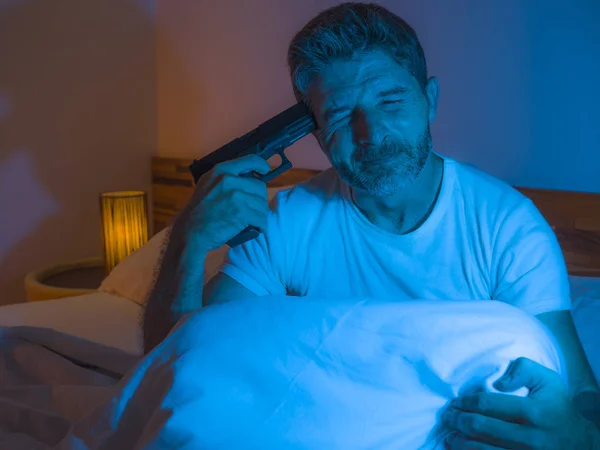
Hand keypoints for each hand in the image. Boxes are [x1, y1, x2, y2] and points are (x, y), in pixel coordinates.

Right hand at [177, 154, 270, 250]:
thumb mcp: (207, 184)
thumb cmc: (200, 210)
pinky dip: (261, 225)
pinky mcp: (241, 213)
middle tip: (253, 210)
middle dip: (259, 200)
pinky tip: (255, 228)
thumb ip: (225, 177)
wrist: (191, 231)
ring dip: (260, 215)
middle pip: (260, 187)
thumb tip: (247, 176)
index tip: (265, 170)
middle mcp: (229, 180)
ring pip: (262, 204)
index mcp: (221, 170)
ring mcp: (236, 196)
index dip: (261, 165)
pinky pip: (261, 219)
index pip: (250, 160)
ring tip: (252, 221)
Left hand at [442, 357, 599, 448]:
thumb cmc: (557, 407)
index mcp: (534, 412)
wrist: (579, 442)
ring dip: (460, 442)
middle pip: (481, 428)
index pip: (488, 405)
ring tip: (449, 434)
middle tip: (448, 416)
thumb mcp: (547, 380)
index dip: (466, 402)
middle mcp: (530, 438)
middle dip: (458, 420)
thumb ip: (523, 369)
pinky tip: (460, 448)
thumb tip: (498, 382)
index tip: (456, 402)